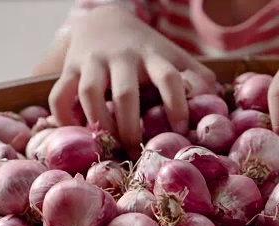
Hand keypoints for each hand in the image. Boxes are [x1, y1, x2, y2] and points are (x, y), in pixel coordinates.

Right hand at [48, 5, 215, 157]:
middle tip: (136, 152)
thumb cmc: (147, 51)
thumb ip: (197, 77)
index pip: (170, 78)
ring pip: (91, 94)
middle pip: (126, 94)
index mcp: (154, 56)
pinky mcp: (70, 67)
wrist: (105, 20)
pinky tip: (75, 134)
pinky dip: (63, 117)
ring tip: (107, 145)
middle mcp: (123, 57)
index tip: (179, 131)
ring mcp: (94, 61)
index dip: (176, 105)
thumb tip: (218, 105)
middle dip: (131, 127)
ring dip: (99, 124)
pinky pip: (60, 94)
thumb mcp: (174, 57)